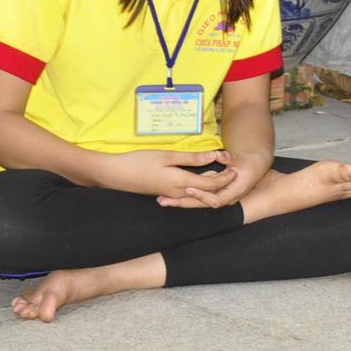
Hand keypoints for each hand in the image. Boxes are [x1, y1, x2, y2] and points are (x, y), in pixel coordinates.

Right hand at [108, 148, 237, 199]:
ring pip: (197, 193)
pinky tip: (202, 175)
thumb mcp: (167, 156)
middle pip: (207, 192)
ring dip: (211, 185)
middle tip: (234, 172)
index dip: (225, 177)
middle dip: (222, 184)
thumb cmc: (139, 162)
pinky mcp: (165, 193)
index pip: (211, 184)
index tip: (236, 168)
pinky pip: (187, 192)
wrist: (114, 174)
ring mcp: (171, 195)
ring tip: (223, 174)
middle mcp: (178, 193)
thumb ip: (191, 158)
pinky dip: (198, 185)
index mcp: (180, 183)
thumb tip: (214, 157)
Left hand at [159, 150, 273, 208]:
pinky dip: (185, 196)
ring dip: (181, 201)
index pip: (216, 200)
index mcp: (234, 192)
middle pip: (202, 205)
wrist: (256, 166)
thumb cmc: (250, 163)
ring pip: (198, 203)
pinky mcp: (214, 193)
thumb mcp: (241, 159)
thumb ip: (229, 158)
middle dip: (183, 203)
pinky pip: (199, 197)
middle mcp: (226, 198)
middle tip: (164, 201)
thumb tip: (218, 155)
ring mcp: (220, 197)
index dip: (202, 196)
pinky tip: (171, 195)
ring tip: (162, 200)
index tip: (188, 188)